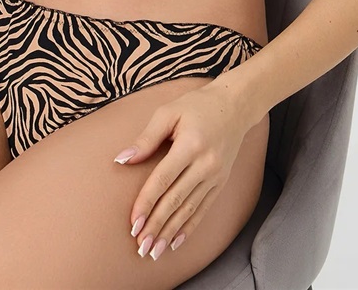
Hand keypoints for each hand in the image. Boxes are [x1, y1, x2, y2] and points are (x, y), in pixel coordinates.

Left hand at [112, 80, 249, 261]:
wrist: (235, 106)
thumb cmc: (196, 106)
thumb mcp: (168, 112)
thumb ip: (146, 138)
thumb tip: (122, 160)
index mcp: (190, 145)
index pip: (163, 179)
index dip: (147, 202)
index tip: (133, 222)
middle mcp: (205, 164)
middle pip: (176, 200)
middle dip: (157, 225)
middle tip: (141, 246)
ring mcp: (215, 175)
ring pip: (189, 210)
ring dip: (170, 232)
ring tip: (154, 251)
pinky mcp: (220, 182)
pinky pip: (203, 209)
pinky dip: (189, 228)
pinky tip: (176, 242)